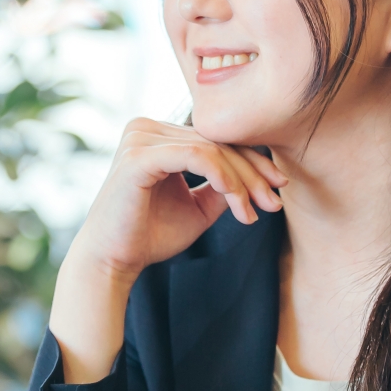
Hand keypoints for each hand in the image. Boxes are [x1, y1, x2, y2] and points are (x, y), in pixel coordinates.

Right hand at [49, 120, 285, 381]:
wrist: (113, 261)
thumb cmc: (149, 236)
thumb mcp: (198, 207)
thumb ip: (223, 186)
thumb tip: (260, 176)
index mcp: (156, 136)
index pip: (214, 140)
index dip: (251, 162)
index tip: (278, 188)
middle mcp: (146, 128)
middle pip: (216, 142)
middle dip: (252, 173)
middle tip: (275, 202)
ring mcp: (140, 138)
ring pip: (211, 149)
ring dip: (240, 182)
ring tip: (254, 212)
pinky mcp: (139, 155)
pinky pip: (196, 157)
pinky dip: (222, 178)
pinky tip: (235, 201)